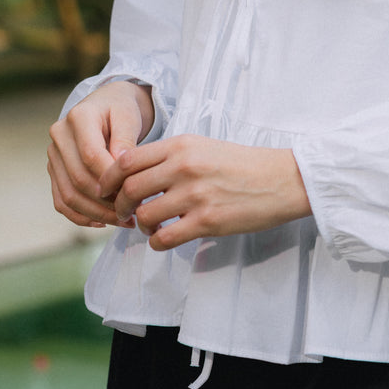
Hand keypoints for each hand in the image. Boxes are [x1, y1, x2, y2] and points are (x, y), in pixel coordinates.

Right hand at [48, 81, 154, 228]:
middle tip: (133, 212)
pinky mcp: (54, 171)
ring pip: (68, 195)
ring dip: (96, 214)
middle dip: (107, 201)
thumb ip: (125, 140)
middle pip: (79, 179)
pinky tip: (104, 223)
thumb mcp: (130, 117)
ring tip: (123, 220)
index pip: (91, 156)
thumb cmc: (122, 110)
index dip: (112, 179)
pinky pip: (61, 202)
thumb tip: (120, 167)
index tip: (135, 192)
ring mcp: (54, 155)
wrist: (108, 104)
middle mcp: (59, 136)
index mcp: (78, 117)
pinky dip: (81, 216)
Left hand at [100, 135, 311, 250]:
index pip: (127, 160)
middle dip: (119, 205)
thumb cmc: (242, 164)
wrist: (282, 179)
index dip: (109, 179)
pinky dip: (157, 242)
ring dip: (141, 225)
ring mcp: (195, 195)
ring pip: (145, 215)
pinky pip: (165, 238)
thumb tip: (133, 173)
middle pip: (130, 189)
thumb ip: (170, 156)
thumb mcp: (203, 146)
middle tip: (124, 213)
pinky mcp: (207, 221)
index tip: (106, 190)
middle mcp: (184, 167)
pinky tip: (164, 239)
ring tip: (150, 226)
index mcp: (181, 145)